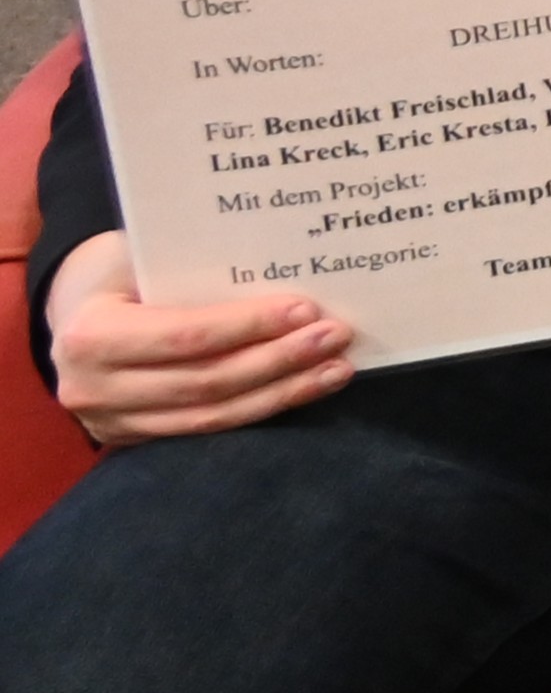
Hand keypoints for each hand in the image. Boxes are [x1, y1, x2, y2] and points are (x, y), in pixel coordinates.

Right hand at [43, 231, 351, 443]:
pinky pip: (205, 429)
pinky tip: (302, 389)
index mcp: (88, 336)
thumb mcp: (137, 254)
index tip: (306, 309)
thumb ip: (192, 264)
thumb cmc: (117, 271)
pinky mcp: (133, 438)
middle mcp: (92, 388)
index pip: (185, 336)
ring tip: (335, 368)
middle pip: (205, 382)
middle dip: (278, 360)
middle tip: (335, 336)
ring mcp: (110, 422)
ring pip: (211, 416)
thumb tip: (282, 262)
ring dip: (281, 393)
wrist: (72, 312)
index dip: (248, 326)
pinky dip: (259, 409)